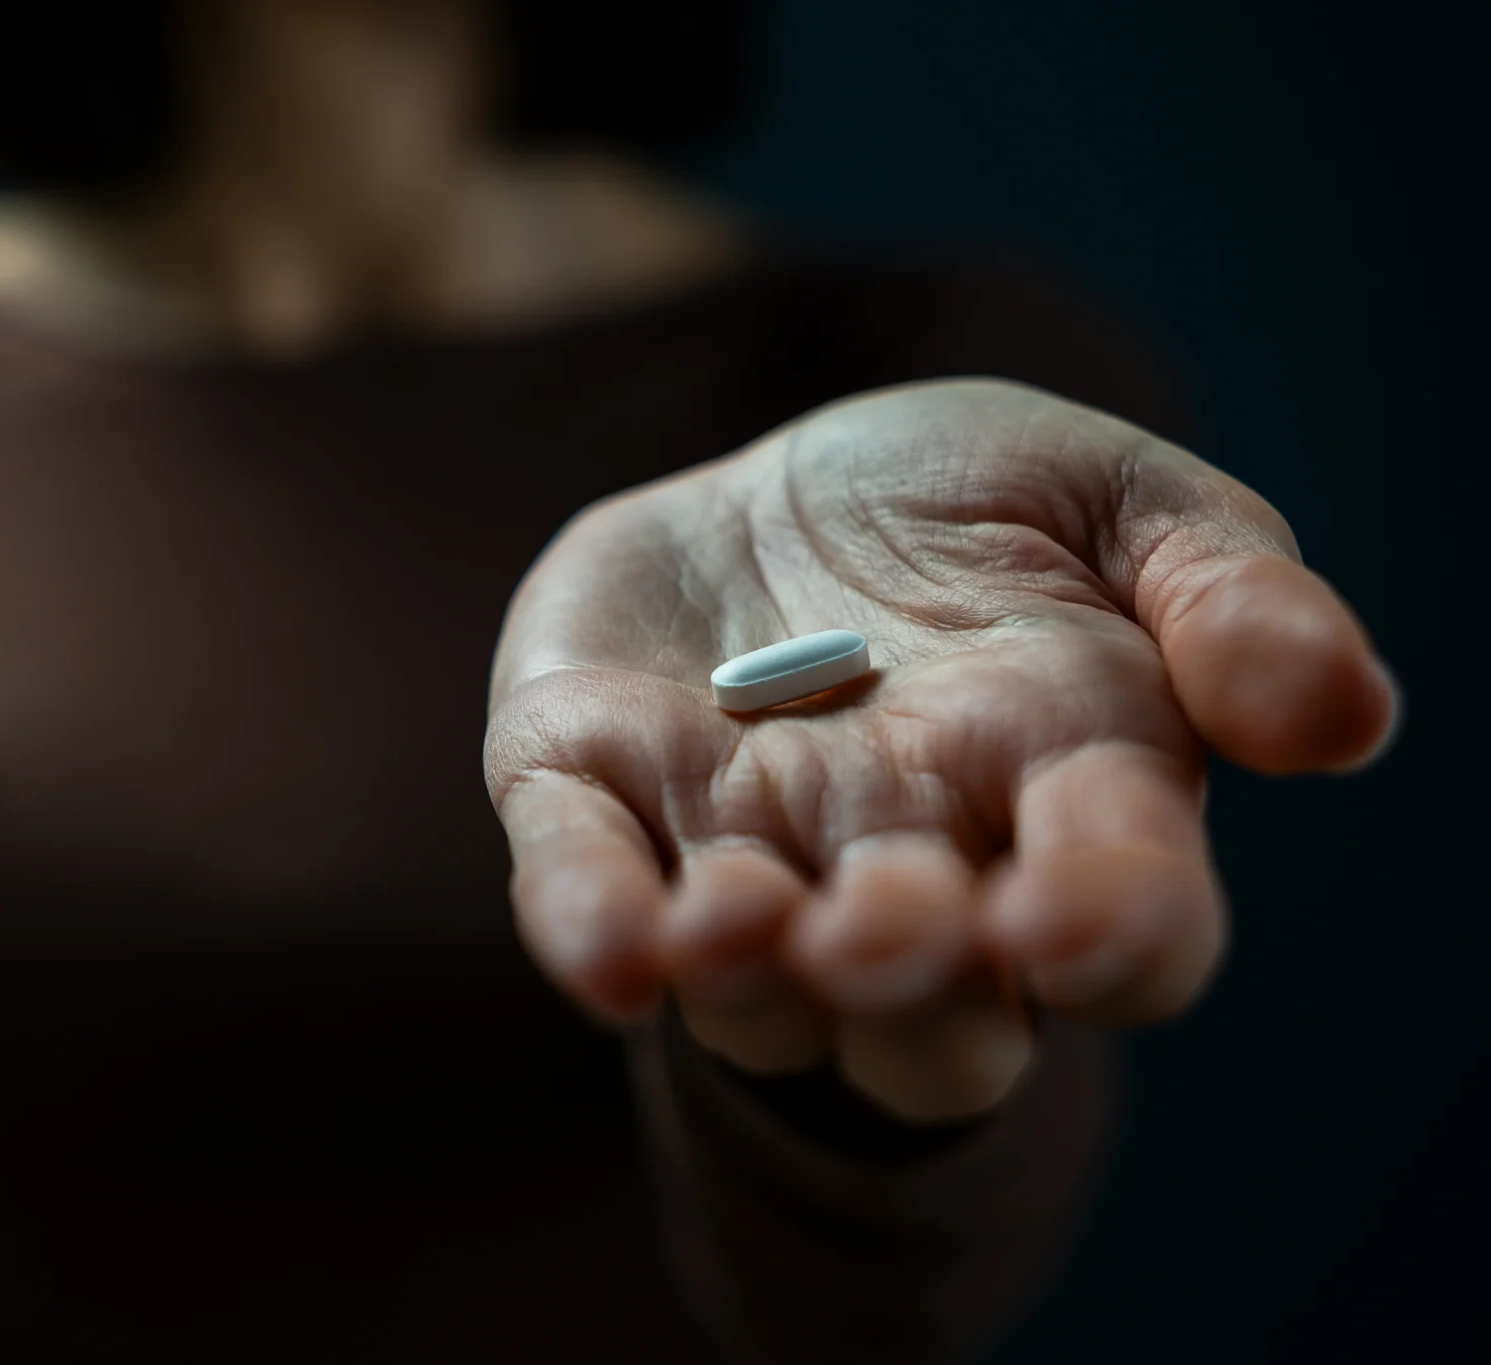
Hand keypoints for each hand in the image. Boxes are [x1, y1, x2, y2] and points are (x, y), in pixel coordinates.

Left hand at [484, 380, 1396, 1123]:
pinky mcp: (596, 800)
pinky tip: (607, 955)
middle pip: (933, 1014)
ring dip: (747, 977)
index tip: (1069, 923)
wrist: (779, 487)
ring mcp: (745, 852)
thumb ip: (1228, 595)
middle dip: (908, 984)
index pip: (1123, 923)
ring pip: (758, 991)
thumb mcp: (1120, 502)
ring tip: (730, 924)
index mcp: (1063, 797)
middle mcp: (908, 866)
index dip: (1107, 937)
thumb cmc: (976, 512)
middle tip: (880, 926)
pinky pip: (587, 891)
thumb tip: (1342, 715)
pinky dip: (591, 927)